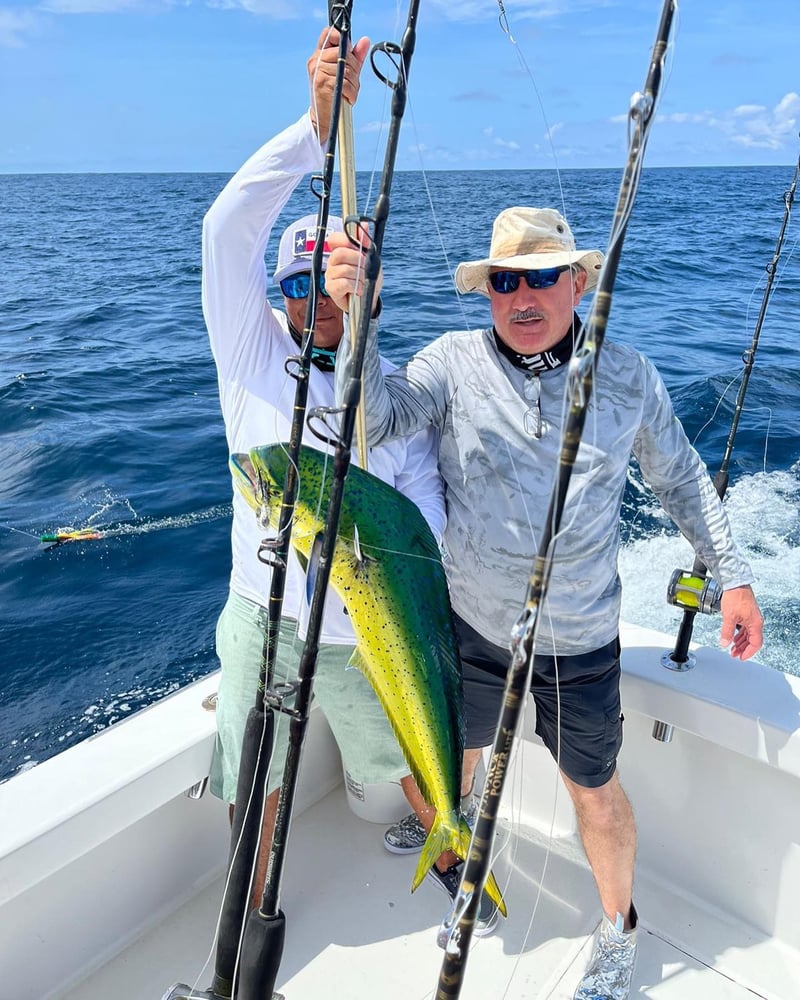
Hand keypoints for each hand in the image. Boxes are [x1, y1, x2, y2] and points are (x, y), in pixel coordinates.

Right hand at [308, 27, 369, 144]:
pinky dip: (351, 92)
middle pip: (343, 52)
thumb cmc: (334, 94)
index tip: (349, 51)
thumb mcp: (346, 72)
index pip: (328, 33)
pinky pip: (345, 82)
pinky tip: (348, 98)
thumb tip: (365, 40)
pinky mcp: (322, 83)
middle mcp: (315, 60)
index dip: (341, 38)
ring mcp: (317, 71)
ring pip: (346, 69)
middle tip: (351, 82)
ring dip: (353, 83)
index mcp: (319, 54)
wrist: (323, 118)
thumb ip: (355, 57)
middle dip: (354, 68)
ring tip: (349, 92)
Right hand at [325, 229, 383, 314]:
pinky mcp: (331, 288)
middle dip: (358, 260)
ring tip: (364, 282)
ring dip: (359, 276)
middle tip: (366, 268)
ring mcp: (330, 275)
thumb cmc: (369, 277)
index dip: (345, 240)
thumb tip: (364, 223)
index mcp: (341, 251)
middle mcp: (333, 261)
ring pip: (344, 269)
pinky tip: (359, 290)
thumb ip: (367, 243)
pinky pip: (342, 283)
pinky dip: (354, 286)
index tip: (359, 247)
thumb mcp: (372, 259)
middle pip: (340, 253)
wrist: (370, 298)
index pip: (334, 239)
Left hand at [719, 584, 763, 660]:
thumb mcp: (729, 617)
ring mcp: (751, 617)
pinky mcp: (747, 613)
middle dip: (743, 649)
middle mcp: (756, 621)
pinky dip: (740, 634)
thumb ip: (727, 632)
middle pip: (752, 640)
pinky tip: (734, 637)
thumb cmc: (735, 597)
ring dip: (741, 642)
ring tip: (733, 648)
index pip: (755, 643)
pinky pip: (745, 628)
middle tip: (734, 654)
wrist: (735, 583)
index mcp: (755, 623)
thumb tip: (724, 643)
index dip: (748, 652)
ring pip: (748, 634)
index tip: (741, 657)